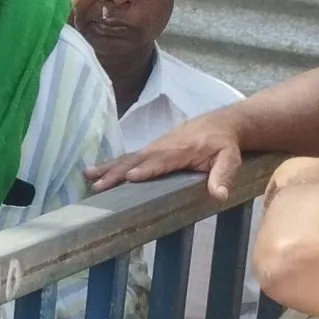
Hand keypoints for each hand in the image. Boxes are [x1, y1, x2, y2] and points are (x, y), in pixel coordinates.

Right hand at [85, 110, 243, 197]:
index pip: (162, 160)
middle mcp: (163, 146)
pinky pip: (128, 157)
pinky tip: (94, 172)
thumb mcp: (230, 159)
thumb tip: (219, 195)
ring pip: (128, 157)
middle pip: (137, 160)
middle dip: (117, 173)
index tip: (130, 177)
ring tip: (87, 176)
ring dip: (108, 168)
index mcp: (182, 150)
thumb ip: (223, 176)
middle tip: (98, 185)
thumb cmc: (225, 144)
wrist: (220, 123)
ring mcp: (154, 146)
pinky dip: (111, 164)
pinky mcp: (150, 149)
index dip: (147, 169)